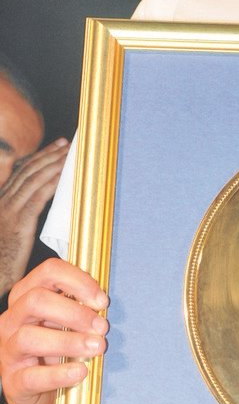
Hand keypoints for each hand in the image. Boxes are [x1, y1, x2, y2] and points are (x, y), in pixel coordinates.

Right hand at [0, 138, 68, 297]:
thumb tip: (38, 207)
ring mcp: (9, 212)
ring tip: (68, 154)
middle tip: (65, 144)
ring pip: (32, 181)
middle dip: (48, 155)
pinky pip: (36, 199)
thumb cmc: (4, 259)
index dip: (39, 158)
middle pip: (28, 172)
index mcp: (2, 203)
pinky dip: (50, 184)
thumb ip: (22, 217)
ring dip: (52, 165)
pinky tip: (62, 176)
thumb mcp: (12, 233)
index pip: (21, 173)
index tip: (55, 148)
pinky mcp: (18, 224)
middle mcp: (3, 203)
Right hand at [0, 258, 107, 403]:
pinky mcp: (13, 381)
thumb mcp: (68, 323)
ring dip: (69, 341)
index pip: (48, 272)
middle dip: (75, 313)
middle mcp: (13, 319)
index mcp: (27, 296)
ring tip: (97, 348)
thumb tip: (104, 304)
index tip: (102, 301)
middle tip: (102, 327)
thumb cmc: (58, 349)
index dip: (78, 281)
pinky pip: (31, 376)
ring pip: (29, 337)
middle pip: (36, 300)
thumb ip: (81, 308)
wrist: (40, 391)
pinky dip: (59, 374)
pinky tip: (81, 372)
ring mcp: (8, 350)